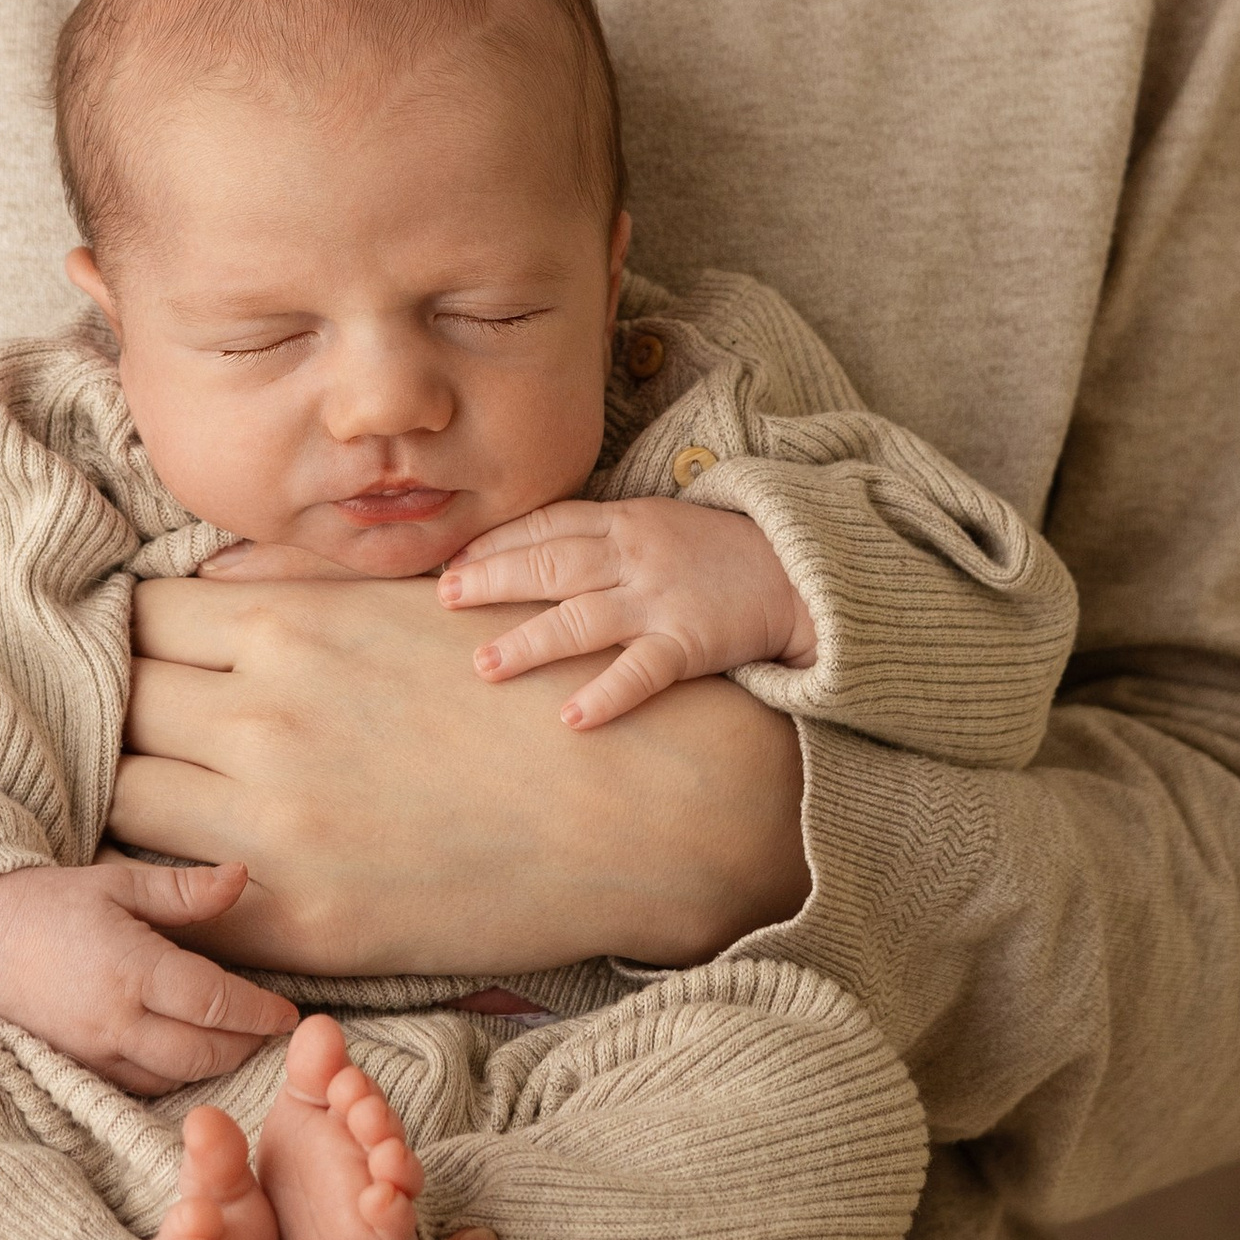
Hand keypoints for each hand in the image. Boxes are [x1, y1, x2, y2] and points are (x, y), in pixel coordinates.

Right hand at [0, 857, 299, 1096]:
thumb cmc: (43, 903)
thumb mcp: (116, 883)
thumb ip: (182, 891)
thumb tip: (242, 877)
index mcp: (130, 969)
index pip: (213, 1002)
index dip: (258, 1013)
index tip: (288, 1015)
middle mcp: (114, 1022)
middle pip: (202, 1053)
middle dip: (244, 1046)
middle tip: (270, 1030)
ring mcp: (93, 1054)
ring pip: (173, 1078)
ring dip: (212, 1066)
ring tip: (237, 1043)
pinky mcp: (77, 1072)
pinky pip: (139, 1087)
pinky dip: (172, 1078)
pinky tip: (187, 1056)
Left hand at [110, 575, 807, 974]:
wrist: (638, 808)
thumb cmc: (530, 684)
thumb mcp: (410, 598)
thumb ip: (298, 577)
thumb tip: (200, 568)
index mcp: (289, 629)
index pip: (140, 620)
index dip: (135, 640)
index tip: (149, 661)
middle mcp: (262, 720)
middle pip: (120, 706)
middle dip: (122, 714)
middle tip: (147, 734)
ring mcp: (273, 828)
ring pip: (126, 801)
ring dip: (134, 796)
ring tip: (161, 801)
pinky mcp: (299, 923)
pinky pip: (180, 904)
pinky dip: (169, 888)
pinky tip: (192, 877)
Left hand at [438, 496, 814, 729]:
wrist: (797, 570)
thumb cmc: (716, 550)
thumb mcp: (654, 525)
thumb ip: (598, 537)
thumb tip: (531, 556)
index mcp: (623, 521)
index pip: (546, 526)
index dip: (495, 544)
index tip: (451, 563)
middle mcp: (634, 555)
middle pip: (549, 565)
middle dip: (492, 581)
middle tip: (443, 599)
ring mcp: (661, 599)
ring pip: (581, 618)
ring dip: (528, 641)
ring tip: (483, 665)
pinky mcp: (691, 642)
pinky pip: (642, 671)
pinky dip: (606, 694)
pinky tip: (571, 718)